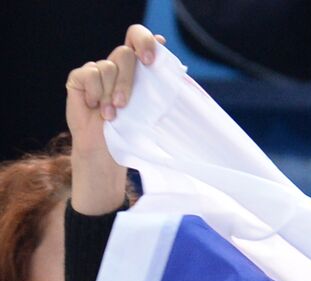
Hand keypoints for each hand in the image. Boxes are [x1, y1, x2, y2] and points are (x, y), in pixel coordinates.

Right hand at [65, 24, 163, 214]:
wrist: (107, 148)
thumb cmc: (132, 130)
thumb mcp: (151, 107)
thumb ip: (158, 80)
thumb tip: (165, 49)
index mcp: (136, 68)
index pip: (137, 37)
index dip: (144, 42)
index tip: (150, 61)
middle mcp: (116, 65)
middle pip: (124, 54)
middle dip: (127, 83)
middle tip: (124, 105)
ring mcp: (97, 70)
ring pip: (107, 67)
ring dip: (110, 94)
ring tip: (110, 114)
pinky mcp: (79, 78)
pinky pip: (89, 74)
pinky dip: (94, 93)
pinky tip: (93, 106)